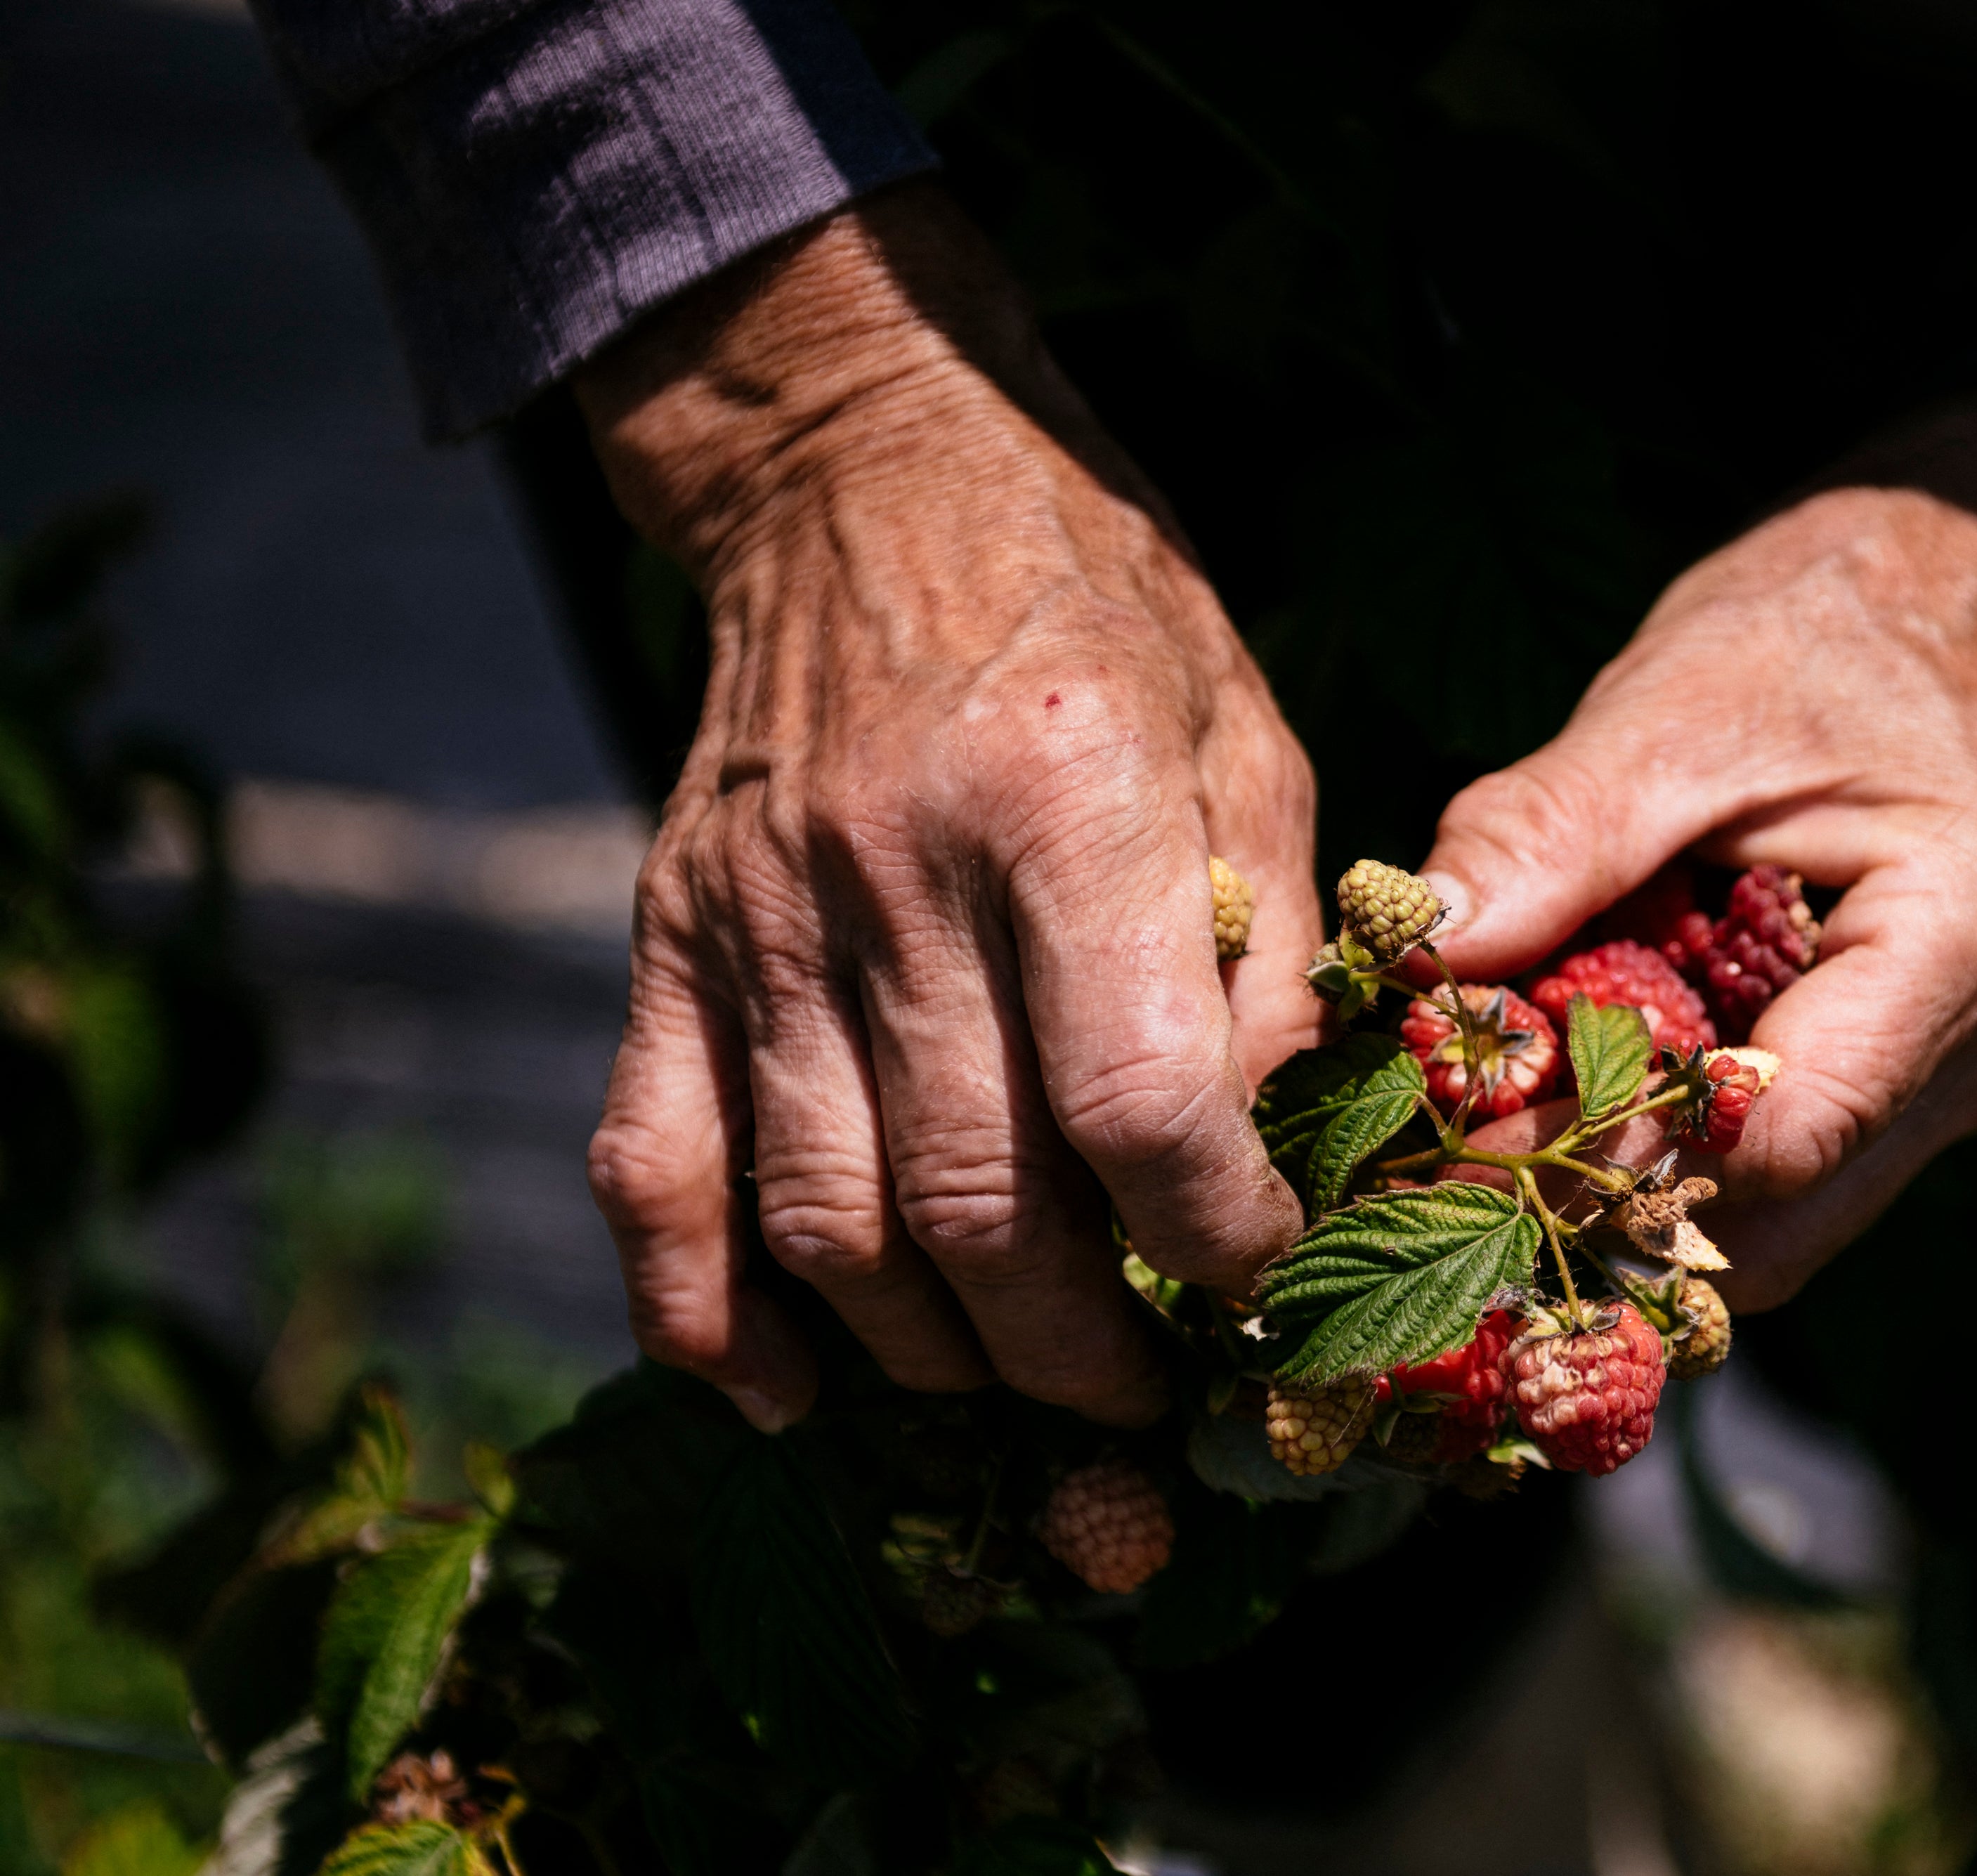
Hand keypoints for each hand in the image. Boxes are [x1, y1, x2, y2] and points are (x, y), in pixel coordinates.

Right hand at [574, 183, 1314, 1428]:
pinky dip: (704, 1313)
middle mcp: (894, 868)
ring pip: (825, 1219)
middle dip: (1074, 1345)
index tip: (1250, 1281)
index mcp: (1066, 799)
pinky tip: (788, 1395)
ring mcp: (755, 913)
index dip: (1208, 1235)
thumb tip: (1255, 1144)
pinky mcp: (665, 937)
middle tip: (1139, 1390)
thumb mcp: (1246, 729)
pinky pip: (653, 1166)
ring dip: (928, 1352)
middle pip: (973, 1199)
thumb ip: (1271, 943)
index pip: (1134, 1100)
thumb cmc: (1097, 599)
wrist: (859, 468)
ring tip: (1013, 1384)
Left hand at [1419, 366, 1976, 1307]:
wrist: (1928, 610)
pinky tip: (1578, 1099)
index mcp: (1969, 937)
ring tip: (1499, 1126)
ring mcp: (1962, 1084)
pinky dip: (1671, 1155)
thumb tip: (1412, 962)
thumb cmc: (1811, 638)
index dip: (1614, 1150)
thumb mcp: (1668, 711)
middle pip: (1778, 1214)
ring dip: (1633, 1193)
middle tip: (1446, 1160)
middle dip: (1607, 1200)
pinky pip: (1780, 1175)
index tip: (1464, 1127)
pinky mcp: (1913, 1093)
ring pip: (1775, 1222)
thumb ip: (1546, 838)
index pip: (1784, 1131)